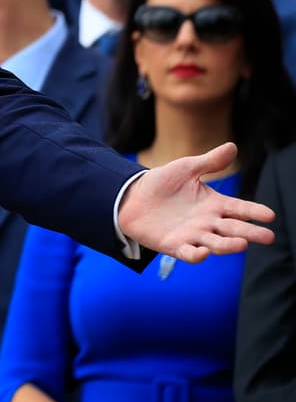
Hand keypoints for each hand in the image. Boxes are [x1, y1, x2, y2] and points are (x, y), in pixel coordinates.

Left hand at [118, 142, 275, 261]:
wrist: (130, 196)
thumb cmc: (161, 182)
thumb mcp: (186, 168)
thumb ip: (209, 162)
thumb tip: (232, 146)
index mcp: (214, 204)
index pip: (239, 209)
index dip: (254, 212)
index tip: (270, 215)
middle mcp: (208, 223)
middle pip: (234, 229)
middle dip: (251, 233)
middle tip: (268, 236)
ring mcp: (192, 236)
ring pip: (216, 244)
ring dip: (228, 246)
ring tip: (243, 244)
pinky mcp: (174, 246)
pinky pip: (189, 253)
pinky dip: (197, 255)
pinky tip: (204, 252)